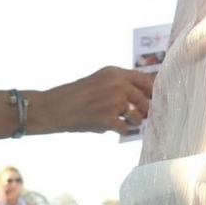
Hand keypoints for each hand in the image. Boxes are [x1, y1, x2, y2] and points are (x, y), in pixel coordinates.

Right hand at [33, 67, 153, 135]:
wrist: (53, 108)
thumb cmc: (74, 96)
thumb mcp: (98, 81)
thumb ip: (119, 84)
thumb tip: (142, 94)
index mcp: (115, 73)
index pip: (146, 80)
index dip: (151, 92)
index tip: (151, 99)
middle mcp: (118, 85)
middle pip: (145, 100)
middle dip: (143, 110)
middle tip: (136, 116)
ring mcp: (114, 102)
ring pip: (137, 116)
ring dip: (133, 122)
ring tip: (122, 122)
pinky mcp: (108, 119)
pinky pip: (125, 129)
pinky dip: (121, 131)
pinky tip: (113, 129)